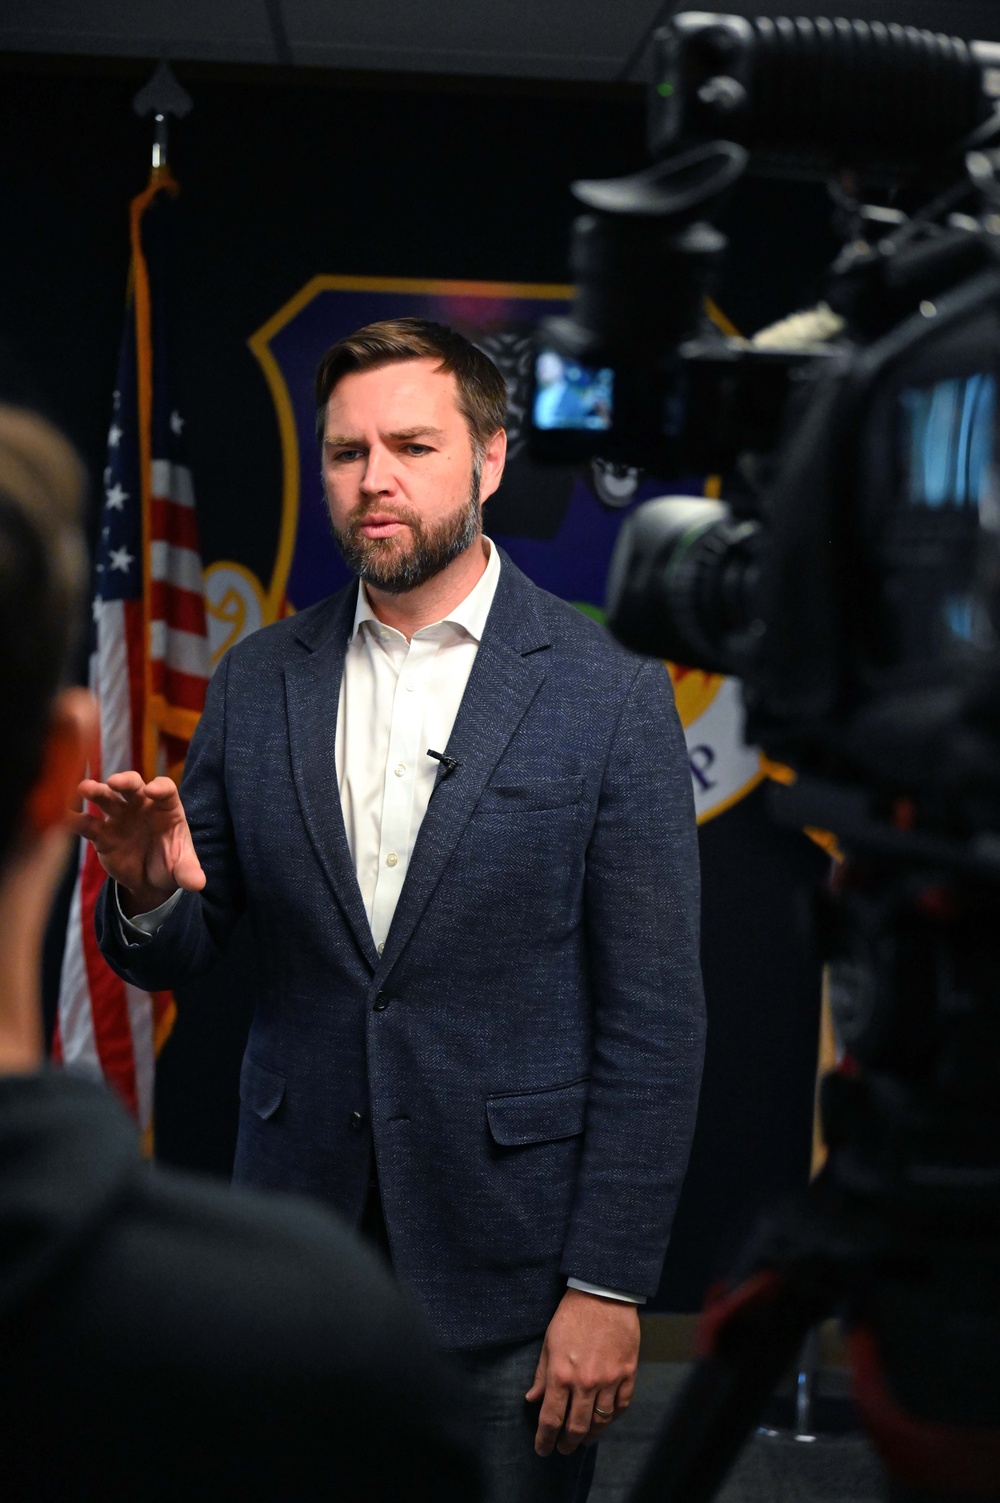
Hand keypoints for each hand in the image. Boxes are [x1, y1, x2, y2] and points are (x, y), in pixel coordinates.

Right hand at [70, 771, 204, 915]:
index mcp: (166, 808)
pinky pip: (88, 824)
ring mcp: (120, 817)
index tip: (153, 791)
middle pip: (133, 786)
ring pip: (107, 799)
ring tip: (83, 789)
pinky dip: (76, 820)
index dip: (159, 788)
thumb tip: (197, 883)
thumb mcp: (182, 869)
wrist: (150, 879)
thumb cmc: (171, 863)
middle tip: (114, 782)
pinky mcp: (102, 833)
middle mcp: (142, 806)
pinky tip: (64, 816)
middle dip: (124, 781)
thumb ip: (189, 872)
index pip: (165, 790)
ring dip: (96, 792)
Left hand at [526, 1288, 638, 1456]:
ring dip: (590, 1435)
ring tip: (583, 1440)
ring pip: (601, 1421)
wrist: (603, 1294)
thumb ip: (542, 1375)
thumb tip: (532, 1400)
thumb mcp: (549, 1343)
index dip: (545, 1439)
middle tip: (563, 1449)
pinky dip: (612, 1418)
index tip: (542, 1450)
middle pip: (577, 1426)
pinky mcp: (628, 1373)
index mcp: (561, 1375)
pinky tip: (605, 1421)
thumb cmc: (571, 1316)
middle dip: (567, 1443)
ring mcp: (610, 1379)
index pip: (551, 1419)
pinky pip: (621, 1406)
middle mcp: (586, 1382)